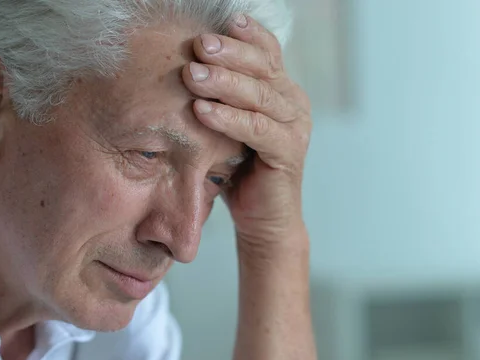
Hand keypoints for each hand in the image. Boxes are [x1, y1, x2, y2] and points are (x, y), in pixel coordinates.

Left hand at [183, 14, 311, 245]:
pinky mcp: (289, 152)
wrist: (263, 219)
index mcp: (282, 91)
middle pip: (264, 67)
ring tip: (192, 75)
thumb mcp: (229, 126)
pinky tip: (202, 111)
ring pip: (260, 95)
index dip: (247, 35)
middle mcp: (294, 103)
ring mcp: (296, 127)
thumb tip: (184, 65)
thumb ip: (221, 97)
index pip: (267, 53)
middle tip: (198, 44)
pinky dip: (229, 118)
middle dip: (229, 53)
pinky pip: (258, 129)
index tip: (222, 20)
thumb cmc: (240, 170)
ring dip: (225, 82)